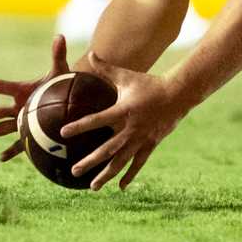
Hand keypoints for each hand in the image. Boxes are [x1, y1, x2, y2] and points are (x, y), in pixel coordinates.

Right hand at [0, 33, 72, 162]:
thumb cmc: (63, 83)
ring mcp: (24, 120)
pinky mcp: (32, 132)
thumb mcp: (60, 70)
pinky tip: (1, 158)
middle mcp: (19, 105)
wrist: (70, 99)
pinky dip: (11, 151)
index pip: (3, 87)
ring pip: (3, 128)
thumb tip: (60, 36)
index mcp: (22, 90)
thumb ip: (58, 54)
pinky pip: (20, 144)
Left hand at [61, 65, 191, 191]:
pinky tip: (120, 187)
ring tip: (92, 187)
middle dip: (90, 161)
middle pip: (107, 149)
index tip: (63, 133)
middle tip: (74, 171)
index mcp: (123, 110)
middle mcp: (131, 128)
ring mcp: (141, 139)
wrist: (178, 95)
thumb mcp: (126, 76)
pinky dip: (129, 175)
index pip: (97, 120)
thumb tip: (90, 54)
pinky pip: (138, 163)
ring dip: (106, 174)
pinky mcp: (150, 145)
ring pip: (121, 161)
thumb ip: (106, 68)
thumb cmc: (148, 84)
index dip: (80, 126)